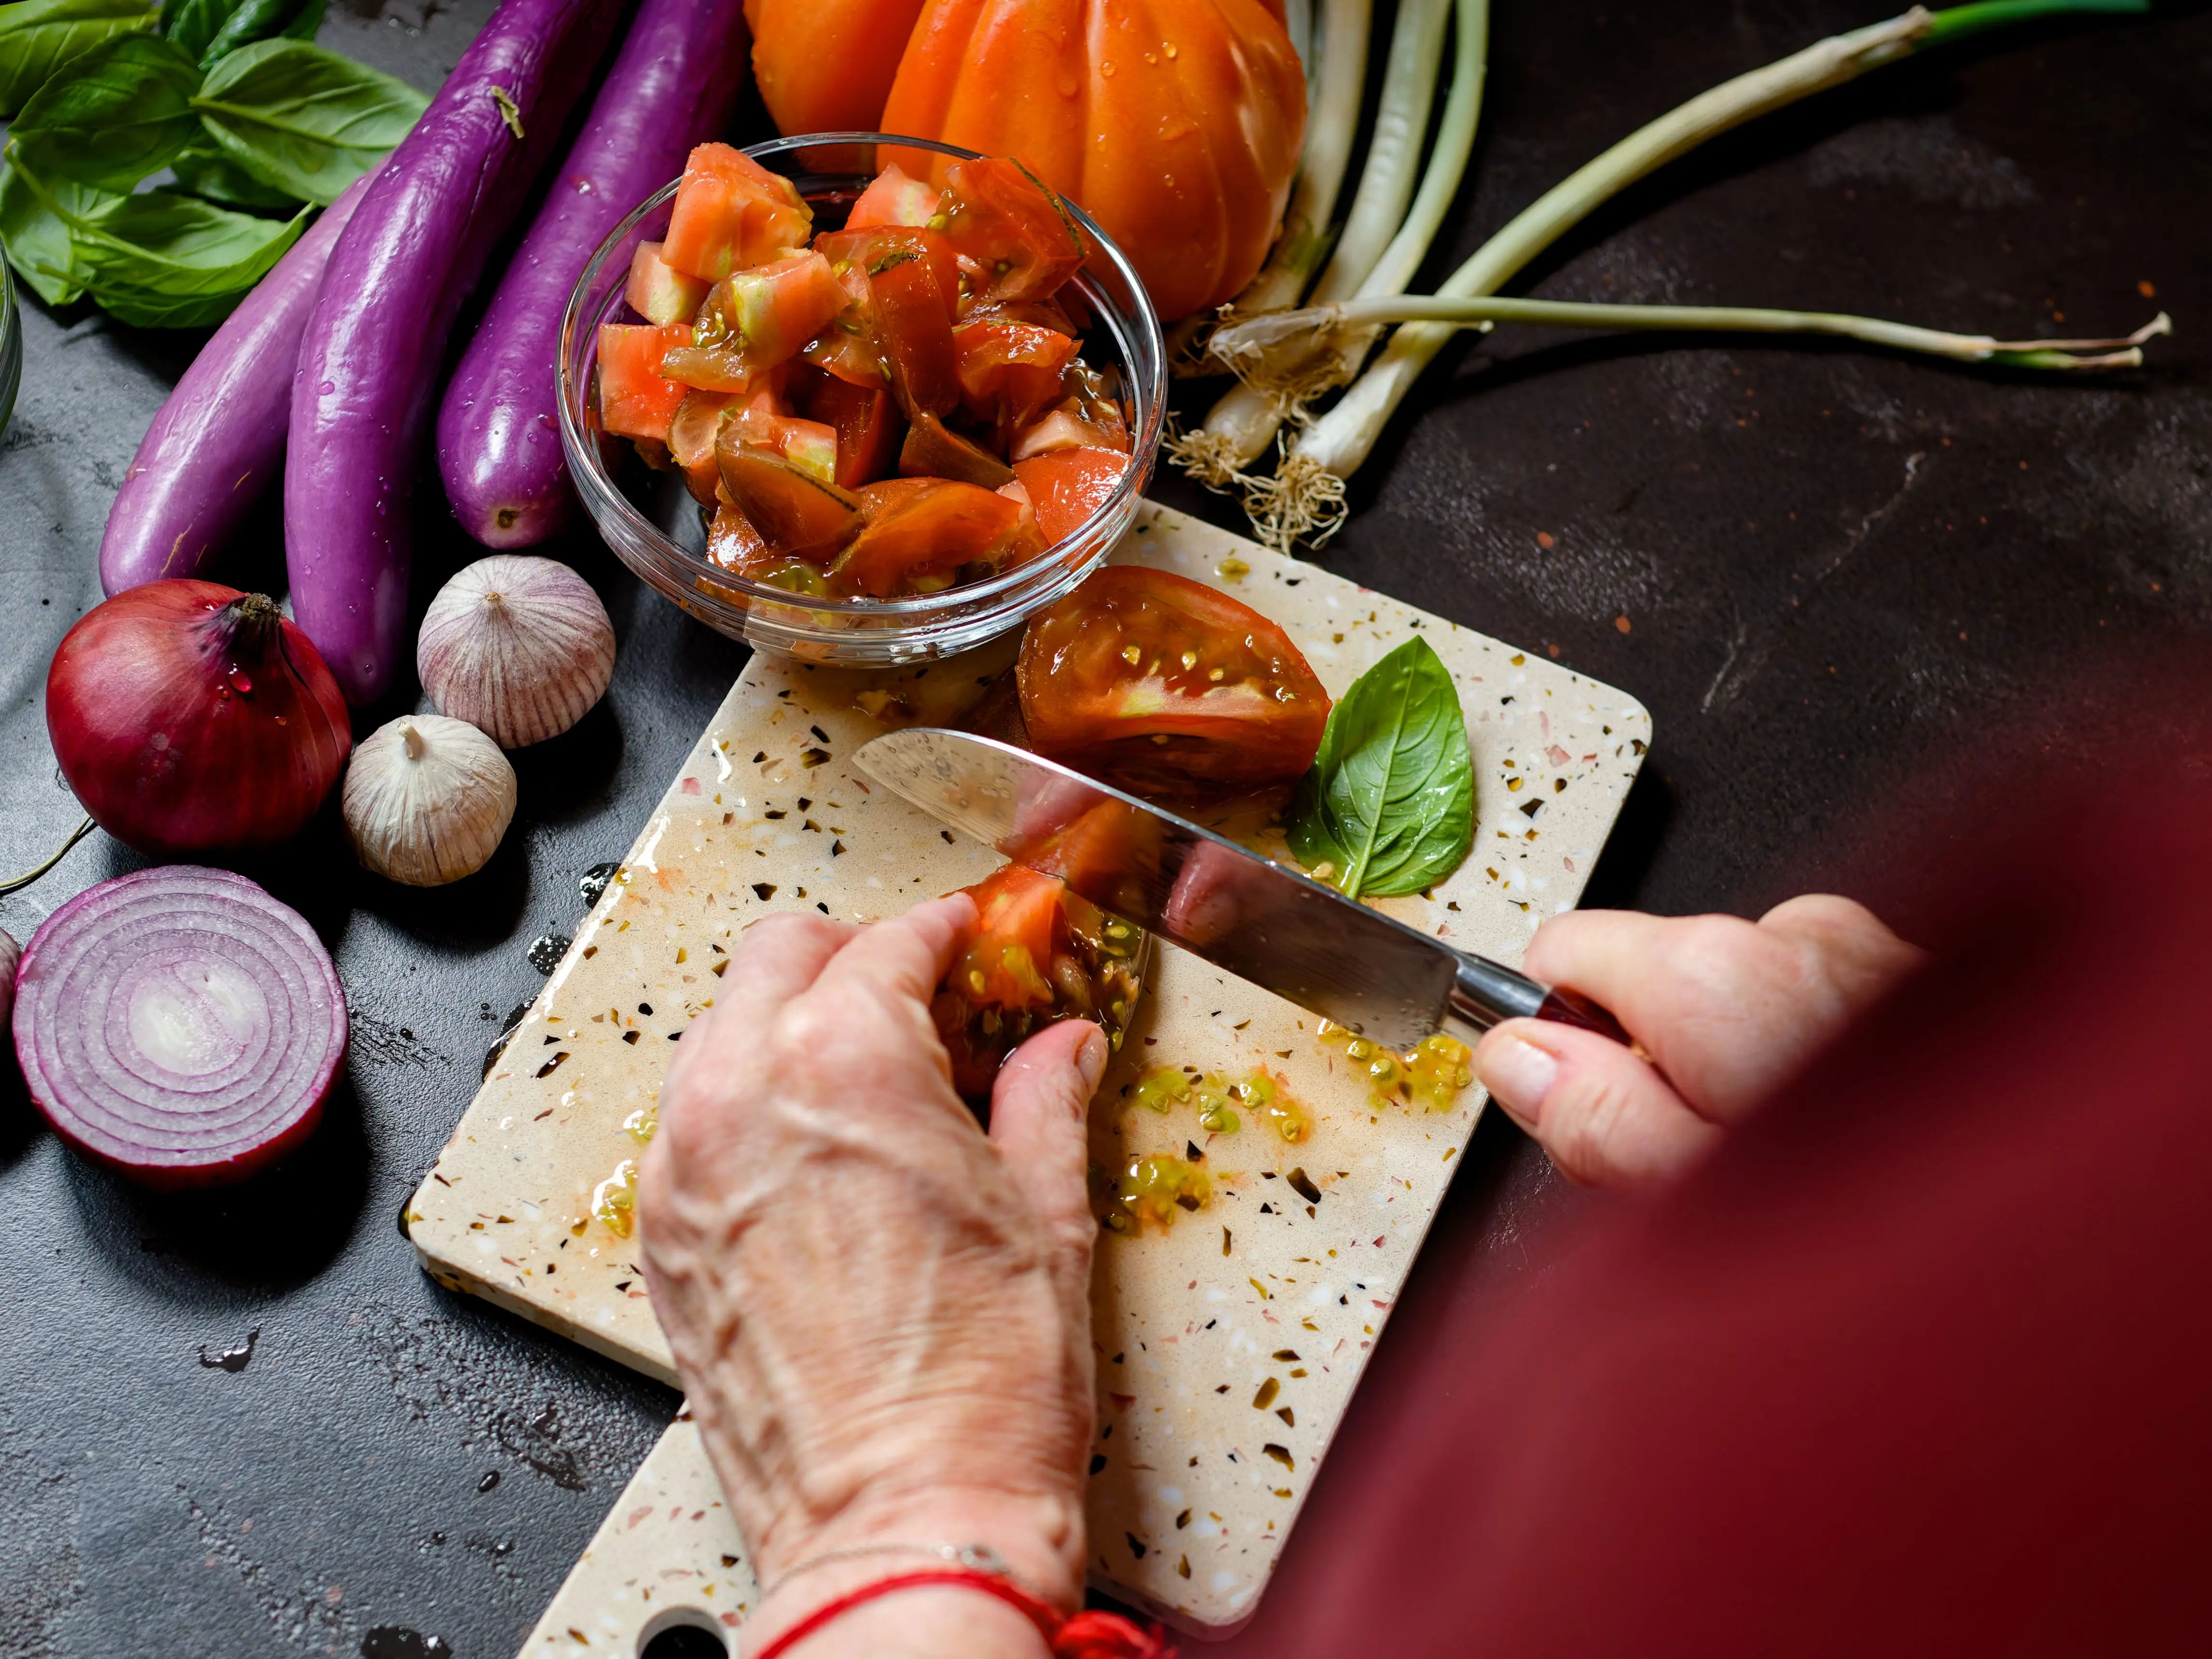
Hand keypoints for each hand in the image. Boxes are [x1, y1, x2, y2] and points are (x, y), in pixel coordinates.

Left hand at [638, 897, 1107, 1658]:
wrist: (902, 1524)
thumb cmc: (981, 1389)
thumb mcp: (1048, 1216)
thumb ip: (1044, 1102)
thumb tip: (1061, 1050)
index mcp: (846, 1065)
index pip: (889, 945)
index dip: (942, 934)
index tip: (964, 940)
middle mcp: (743, 1096)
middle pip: (779, 957)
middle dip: (851, 956)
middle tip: (914, 993)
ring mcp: (687, 1169)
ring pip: (722, 1032)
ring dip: (789, 1025)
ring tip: (865, 1077)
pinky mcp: (663, 1239)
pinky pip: (693, 1125)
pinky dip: (748, 1107)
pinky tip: (813, 1154)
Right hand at [1477, 895, 1924, 1188]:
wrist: (2085, 1233)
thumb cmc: (1895, 1221)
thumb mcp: (1690, 1199)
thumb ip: (1590, 1119)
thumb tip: (1518, 1060)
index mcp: (1714, 974)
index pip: (1561, 950)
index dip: (1554, 1034)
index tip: (1575, 1103)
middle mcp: (1796, 937)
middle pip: (1657, 978)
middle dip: (1661, 1063)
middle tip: (1700, 1168)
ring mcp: (1873, 949)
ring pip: (1751, 995)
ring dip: (1750, 1065)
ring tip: (1795, 1159)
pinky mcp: (1932, 975)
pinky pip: (1832, 1006)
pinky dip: (1825, 1059)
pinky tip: (1862, 1134)